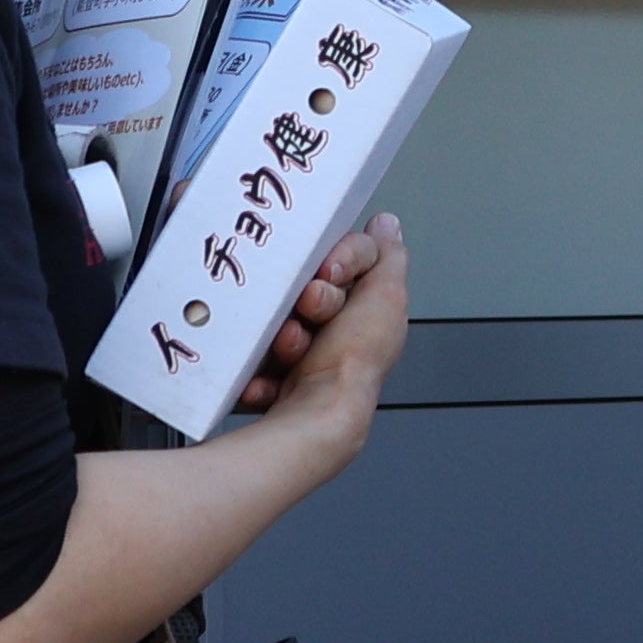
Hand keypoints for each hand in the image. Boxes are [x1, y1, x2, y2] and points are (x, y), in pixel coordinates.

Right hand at [247, 217, 408, 429]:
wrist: (317, 416)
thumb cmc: (353, 363)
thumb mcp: (386, 296)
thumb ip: (387, 257)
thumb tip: (387, 225)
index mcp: (365, 314)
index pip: (343, 261)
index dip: (337, 260)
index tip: (331, 273)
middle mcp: (337, 334)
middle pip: (308, 288)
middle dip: (308, 296)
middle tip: (309, 308)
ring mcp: (302, 356)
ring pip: (278, 318)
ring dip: (283, 329)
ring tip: (290, 345)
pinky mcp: (271, 377)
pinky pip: (254, 352)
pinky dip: (262, 361)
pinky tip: (271, 371)